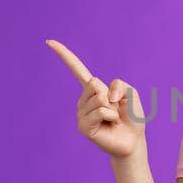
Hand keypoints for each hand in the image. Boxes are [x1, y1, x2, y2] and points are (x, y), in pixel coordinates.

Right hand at [45, 39, 146, 158]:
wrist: (132, 141)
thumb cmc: (131, 118)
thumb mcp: (131, 94)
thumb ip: (121, 85)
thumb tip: (105, 94)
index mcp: (92, 90)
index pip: (77, 69)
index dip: (64, 55)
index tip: (49, 41)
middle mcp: (83, 100)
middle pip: (94, 83)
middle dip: (111, 95)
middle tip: (114, 109)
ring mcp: (81, 114)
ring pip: (99, 98)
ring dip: (113, 108)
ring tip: (112, 119)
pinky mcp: (83, 126)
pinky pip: (100, 111)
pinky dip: (111, 116)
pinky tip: (110, 124)